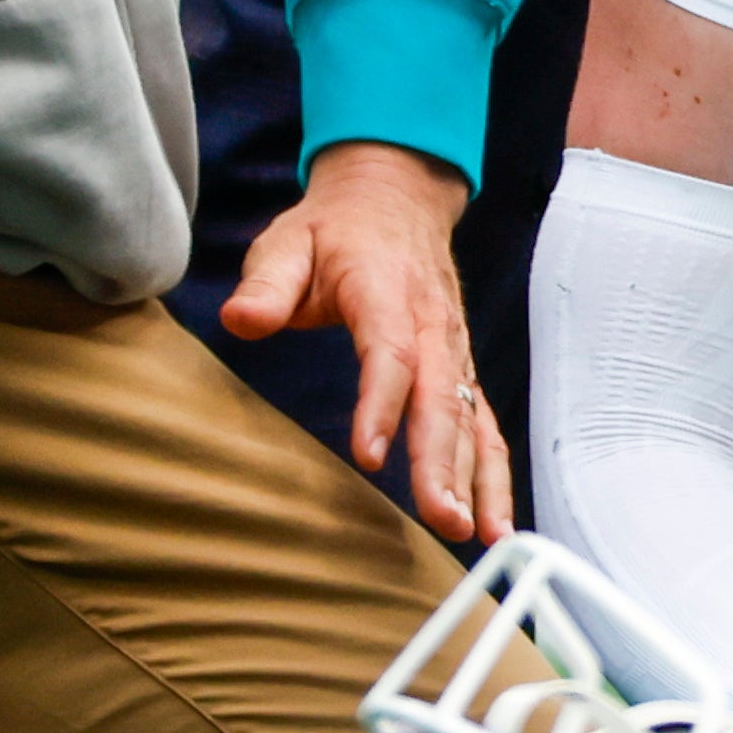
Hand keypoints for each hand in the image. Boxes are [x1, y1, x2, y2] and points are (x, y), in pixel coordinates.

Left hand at [218, 140, 512, 545]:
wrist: (396, 196)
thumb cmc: (336, 229)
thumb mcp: (288, 242)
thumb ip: (266, 284)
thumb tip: (240, 318)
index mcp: (387, 291)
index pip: (390, 353)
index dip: (382, 404)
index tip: (370, 455)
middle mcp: (433, 325)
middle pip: (443, 398)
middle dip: (445, 462)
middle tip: (442, 518)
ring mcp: (454, 349)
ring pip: (473, 418)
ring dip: (478, 478)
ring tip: (478, 535)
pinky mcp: (462, 370)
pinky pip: (484, 424)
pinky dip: (493, 473)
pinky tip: (493, 523)